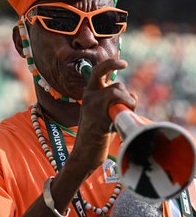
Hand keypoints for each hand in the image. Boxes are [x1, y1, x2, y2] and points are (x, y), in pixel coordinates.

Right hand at [71, 58, 136, 172]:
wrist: (84, 153)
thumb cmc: (98, 133)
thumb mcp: (103, 111)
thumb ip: (113, 101)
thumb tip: (131, 95)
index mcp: (90, 93)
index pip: (99, 71)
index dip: (111, 64)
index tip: (124, 63)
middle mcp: (90, 96)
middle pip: (117, 85)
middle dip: (128, 96)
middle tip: (128, 110)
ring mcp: (93, 107)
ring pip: (119, 93)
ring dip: (128, 104)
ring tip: (122, 118)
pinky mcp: (99, 118)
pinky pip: (119, 108)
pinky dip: (124, 115)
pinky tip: (115, 126)